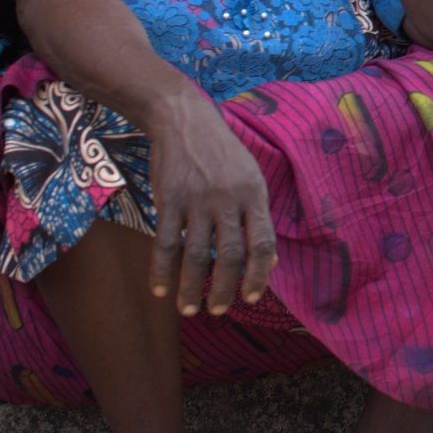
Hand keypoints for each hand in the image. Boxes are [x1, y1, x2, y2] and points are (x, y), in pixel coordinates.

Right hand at [141, 89, 276, 316]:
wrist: (186, 121)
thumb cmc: (224, 155)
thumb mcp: (252, 178)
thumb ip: (259, 219)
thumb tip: (272, 261)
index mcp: (254, 194)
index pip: (262, 242)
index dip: (258, 274)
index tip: (251, 297)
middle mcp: (228, 199)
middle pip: (228, 254)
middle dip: (224, 288)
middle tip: (220, 311)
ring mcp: (196, 199)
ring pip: (194, 254)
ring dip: (191, 287)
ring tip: (189, 310)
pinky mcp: (168, 199)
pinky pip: (165, 242)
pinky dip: (162, 270)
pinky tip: (161, 290)